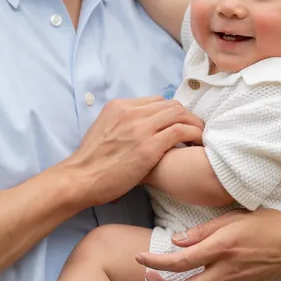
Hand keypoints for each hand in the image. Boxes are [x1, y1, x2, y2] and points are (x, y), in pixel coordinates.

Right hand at [66, 97, 202, 206]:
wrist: (80, 178)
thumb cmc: (91, 163)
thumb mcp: (103, 130)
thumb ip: (121, 125)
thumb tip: (135, 130)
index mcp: (119, 106)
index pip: (156, 101)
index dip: (170, 113)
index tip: (178, 125)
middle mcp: (131, 111)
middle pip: (170, 104)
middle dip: (186, 116)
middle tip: (194, 131)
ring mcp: (140, 127)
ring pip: (179, 114)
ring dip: (194, 124)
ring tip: (199, 138)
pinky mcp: (149, 145)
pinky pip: (181, 131)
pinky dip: (193, 135)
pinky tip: (196, 145)